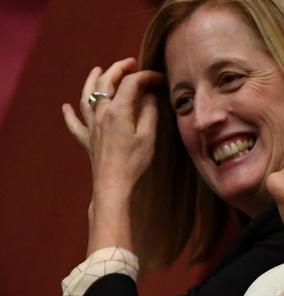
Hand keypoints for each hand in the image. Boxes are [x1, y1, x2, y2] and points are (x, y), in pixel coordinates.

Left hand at [62, 57, 164, 252]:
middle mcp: (101, 113)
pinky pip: (74, 124)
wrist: (114, 184)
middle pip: (106, 83)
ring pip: (87, 97)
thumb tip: (150, 95)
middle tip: (131, 63)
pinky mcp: (87, 140)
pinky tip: (65, 107)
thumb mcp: (149, 135)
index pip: (131, 83)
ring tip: (97, 70)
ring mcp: (91, 126)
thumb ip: (149, 112)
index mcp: (118, 110)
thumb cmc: (135, 161)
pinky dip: (69, 114)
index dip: (146, 76)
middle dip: (118, 69)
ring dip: (92, 80)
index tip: (160, 78)